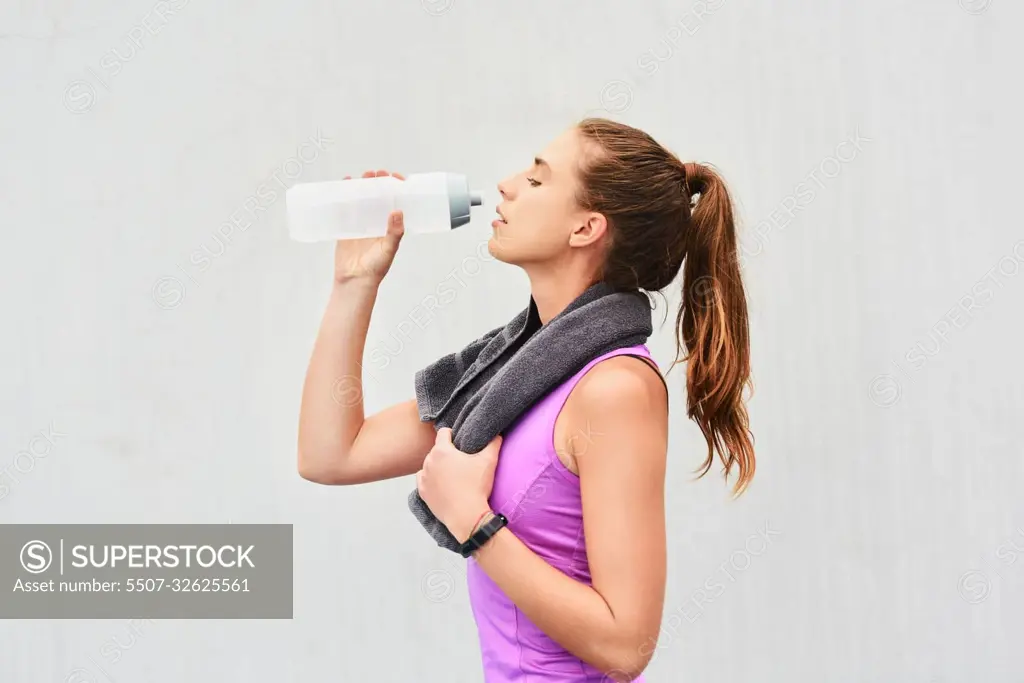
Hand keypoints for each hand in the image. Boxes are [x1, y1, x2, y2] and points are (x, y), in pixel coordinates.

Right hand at [333, 170, 405, 284]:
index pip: (396, 201)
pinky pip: (345, 209)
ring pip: (362, 200)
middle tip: (376, 174)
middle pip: (378, 197)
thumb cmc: (376, 268)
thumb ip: (394, 233)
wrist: (355, 281)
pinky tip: (342, 186)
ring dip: (361, 187)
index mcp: (390, 226)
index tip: (395, 178)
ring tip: (360, 177)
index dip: (397, 188)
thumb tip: (398, 211)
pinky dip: (343, 197)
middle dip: (377, 183)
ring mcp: (361, 224)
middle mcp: (377, 222)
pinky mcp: (346, 227)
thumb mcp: (389, 249)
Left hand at [416, 428, 501, 542]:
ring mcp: (424, 478)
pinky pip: (424, 480)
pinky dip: (431, 480)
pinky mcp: (423, 492)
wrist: (466, 516)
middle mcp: (429, 462)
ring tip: (452, 475)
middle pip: (437, 450)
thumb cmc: (476, 487)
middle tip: (460, 461)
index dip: (452, 434)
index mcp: (442, 451)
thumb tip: (497, 435)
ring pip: (429, 465)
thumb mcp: (488, 461)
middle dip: (447, 453)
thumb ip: (493, 444)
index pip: (443, 432)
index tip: (459, 441)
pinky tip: (442, 485)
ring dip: (438, 466)